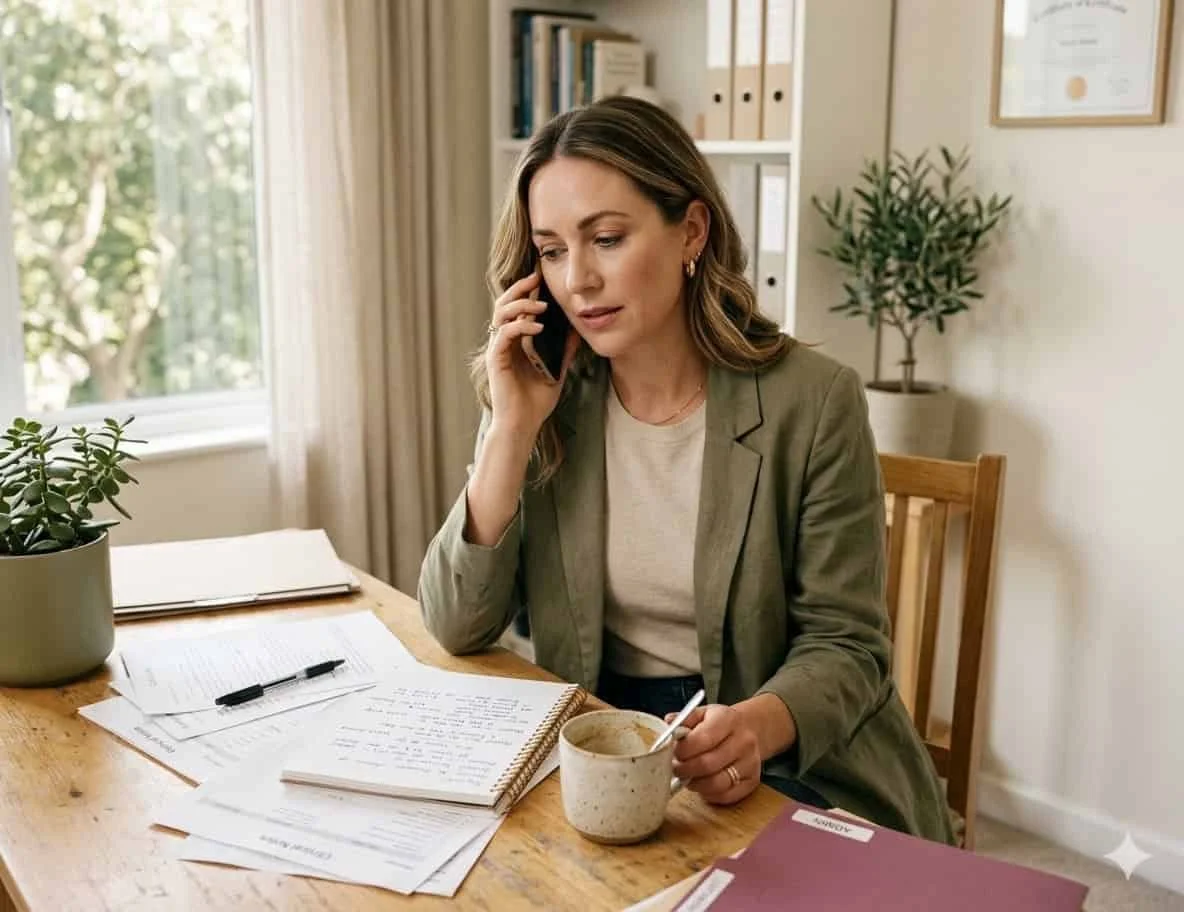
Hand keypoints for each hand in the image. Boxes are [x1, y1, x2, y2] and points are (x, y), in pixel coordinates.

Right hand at [485, 271, 579, 436]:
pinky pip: (504, 334)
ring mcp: (497, 349)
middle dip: (520, 287)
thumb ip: (564, 351)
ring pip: (501, 313)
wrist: (522, 425)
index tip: (542, 277)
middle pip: (504, 303)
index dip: (526, 290)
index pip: (517, 308)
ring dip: (521, 304)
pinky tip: (538, 326)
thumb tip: (577, 332)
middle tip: (537, 277)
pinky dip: (521, 326)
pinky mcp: (495, 359)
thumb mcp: (557, 371)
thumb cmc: (535, 402)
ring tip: (542, 305)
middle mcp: (503, 342)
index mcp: (515, 342)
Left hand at [666, 704, 761, 804]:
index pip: (702, 739)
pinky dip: (708, 793)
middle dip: (684, 769)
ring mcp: (750, 763)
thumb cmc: (721, 724)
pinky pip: (725, 796)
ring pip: (715, 784)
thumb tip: (668, 723)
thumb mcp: (703, 713)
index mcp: (728, 720)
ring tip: (687, 776)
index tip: (673, 752)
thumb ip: (684, 719)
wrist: (750, 730)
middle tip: (675, 768)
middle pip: (707, 764)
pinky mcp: (752, 781)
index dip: (682, 750)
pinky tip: (702, 783)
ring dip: (694, 783)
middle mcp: (743, 742)